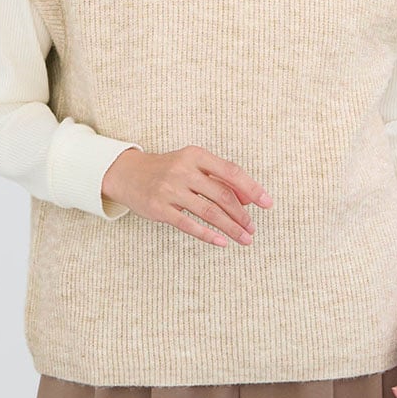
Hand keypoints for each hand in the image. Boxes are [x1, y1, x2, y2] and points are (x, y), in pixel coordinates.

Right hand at [101, 145, 272, 246]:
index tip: (267, 203)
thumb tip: (249, 198)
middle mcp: (183, 170)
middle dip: (241, 214)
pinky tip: (222, 242)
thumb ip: (219, 178)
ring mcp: (170, 189)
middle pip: (222, 194)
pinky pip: (188, 224)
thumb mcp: (193, 165)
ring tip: (244, 239)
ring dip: (230, 228)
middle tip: (252, 229)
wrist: (129, 174)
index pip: (231, 171)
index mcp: (196, 155)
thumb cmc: (169, 170)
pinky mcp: (159, 208)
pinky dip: (208, 235)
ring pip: (208, 212)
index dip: (251, 188)